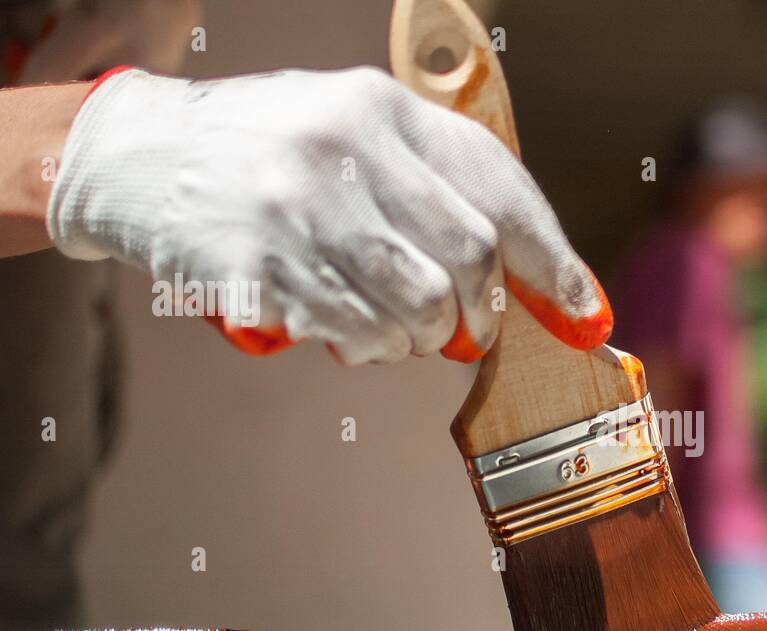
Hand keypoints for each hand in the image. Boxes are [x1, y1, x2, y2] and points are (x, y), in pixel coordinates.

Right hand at [46, 66, 611, 363]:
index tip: (585, 316)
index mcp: (383, 109)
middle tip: (459, 326)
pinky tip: (343, 323)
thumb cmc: (276, 153)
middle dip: (477, 313)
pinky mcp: (258, 268)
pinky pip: (356, 336)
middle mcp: (344, 150)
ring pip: (419, 311)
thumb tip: (547, 286)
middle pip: (469, 262)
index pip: (501, 194)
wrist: (142, 157)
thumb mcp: (361, 135)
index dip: (554, 266)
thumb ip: (444, 192)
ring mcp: (297, 209)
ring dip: (420, 337)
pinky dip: (367, 346)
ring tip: (392, 321)